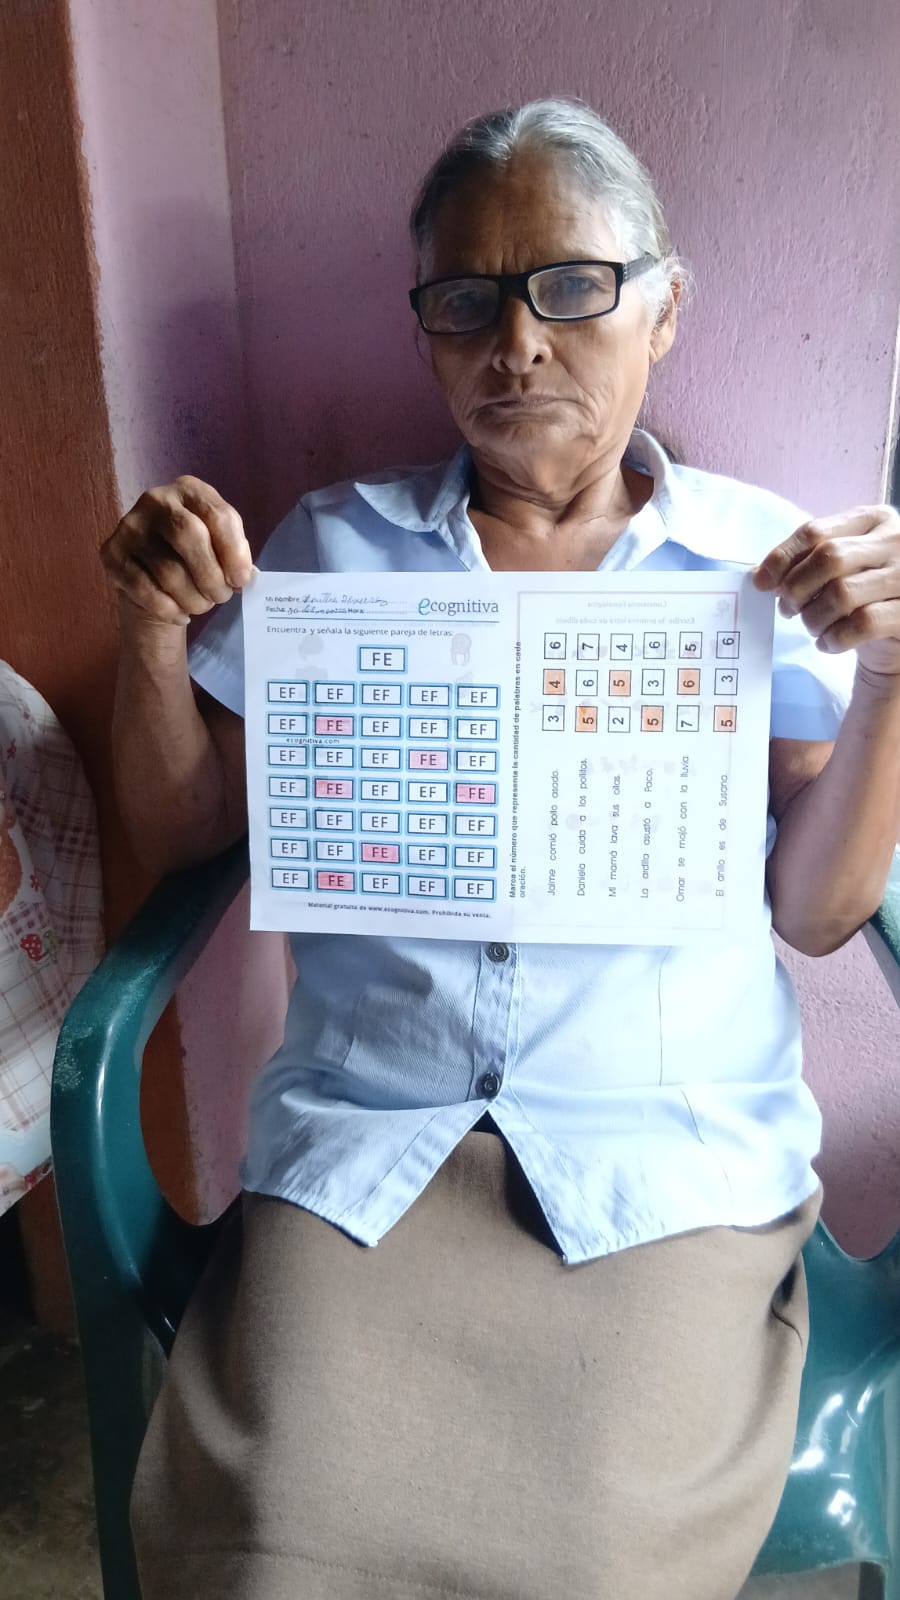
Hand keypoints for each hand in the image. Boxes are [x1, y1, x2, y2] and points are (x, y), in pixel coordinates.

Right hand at [101, 476, 252, 626]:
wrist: (152, 575)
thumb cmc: (194, 557)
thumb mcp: (218, 545)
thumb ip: (233, 554)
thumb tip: (242, 576)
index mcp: (189, 490)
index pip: (218, 516)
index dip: (234, 553)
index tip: (241, 580)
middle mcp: (156, 500)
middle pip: (189, 536)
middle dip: (211, 576)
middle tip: (220, 597)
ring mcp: (130, 526)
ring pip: (168, 570)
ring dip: (193, 598)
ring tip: (202, 605)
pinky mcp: (112, 554)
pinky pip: (145, 590)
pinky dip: (169, 609)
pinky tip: (180, 614)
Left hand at [754, 505, 899, 675]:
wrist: (896, 633)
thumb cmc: (863, 594)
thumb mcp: (839, 569)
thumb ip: (804, 562)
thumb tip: (759, 575)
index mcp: (874, 519)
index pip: (816, 531)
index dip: (782, 558)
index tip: (762, 583)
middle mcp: (896, 540)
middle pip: (828, 558)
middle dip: (796, 588)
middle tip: (787, 609)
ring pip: (842, 593)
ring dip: (814, 618)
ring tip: (812, 627)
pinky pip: (862, 624)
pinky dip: (835, 638)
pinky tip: (828, 643)